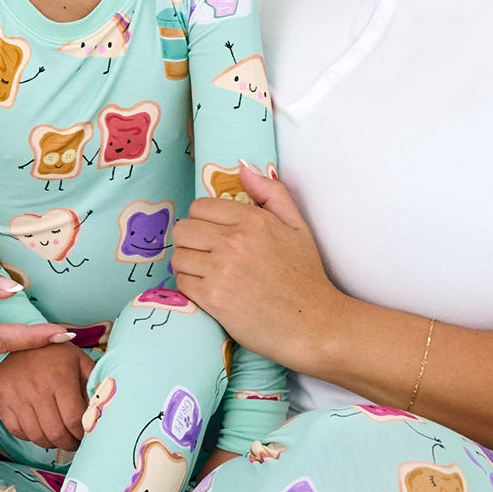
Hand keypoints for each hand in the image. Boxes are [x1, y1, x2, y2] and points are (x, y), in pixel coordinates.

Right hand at [0, 342, 94, 452]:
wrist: (23, 341)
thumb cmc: (58, 356)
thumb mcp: (82, 363)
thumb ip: (94, 388)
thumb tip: (101, 414)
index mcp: (60, 378)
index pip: (73, 420)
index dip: (82, 434)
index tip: (85, 435)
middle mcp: (37, 388)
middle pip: (56, 432)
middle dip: (69, 443)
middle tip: (74, 442)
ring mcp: (17, 395)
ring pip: (36, 436)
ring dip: (51, 443)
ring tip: (59, 438)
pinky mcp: (2, 400)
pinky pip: (16, 430)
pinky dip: (30, 437)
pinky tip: (40, 430)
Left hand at [170, 164, 345, 371]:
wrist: (313, 324)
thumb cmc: (306, 276)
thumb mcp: (298, 226)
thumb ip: (271, 193)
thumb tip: (244, 167)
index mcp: (253, 220)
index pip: (200, 206)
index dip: (203, 220)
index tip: (213, 234)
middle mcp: (234, 241)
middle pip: (183, 229)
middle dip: (191, 241)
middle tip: (205, 254)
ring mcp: (221, 270)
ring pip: (178, 255)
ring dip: (187, 264)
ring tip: (205, 273)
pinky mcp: (212, 298)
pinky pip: (181, 282)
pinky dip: (189, 285)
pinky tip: (207, 290)